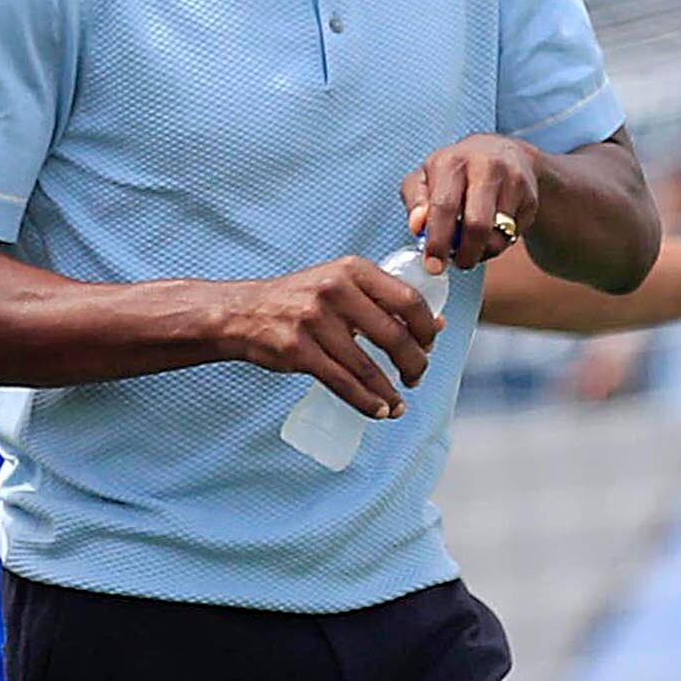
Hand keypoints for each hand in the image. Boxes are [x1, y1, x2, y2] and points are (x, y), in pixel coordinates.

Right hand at [221, 256, 437, 419]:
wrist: (244, 313)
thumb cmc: (300, 300)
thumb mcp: (341, 284)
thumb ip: (382, 299)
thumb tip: (436, 325)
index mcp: (353, 270)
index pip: (409, 300)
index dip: (426, 329)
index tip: (429, 346)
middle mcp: (336, 290)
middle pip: (395, 336)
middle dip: (415, 363)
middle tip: (416, 376)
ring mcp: (315, 321)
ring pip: (368, 366)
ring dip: (390, 390)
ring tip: (400, 403)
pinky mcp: (299, 350)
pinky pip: (343, 383)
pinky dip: (367, 402)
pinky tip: (380, 410)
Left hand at [400, 134, 544, 273]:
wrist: (504, 153)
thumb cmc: (456, 171)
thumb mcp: (426, 177)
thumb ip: (415, 201)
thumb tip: (417, 226)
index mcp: (453, 161)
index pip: (444, 206)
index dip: (438, 241)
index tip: (433, 265)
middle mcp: (485, 167)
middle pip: (477, 224)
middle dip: (465, 254)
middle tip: (457, 264)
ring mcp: (513, 181)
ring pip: (498, 236)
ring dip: (482, 252)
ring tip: (472, 247)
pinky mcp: (530, 197)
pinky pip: (514, 235)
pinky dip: (499, 244)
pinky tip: (490, 233)